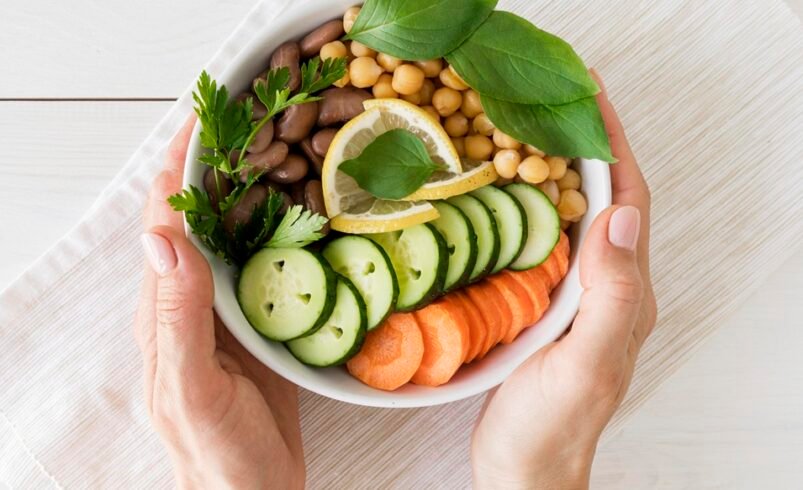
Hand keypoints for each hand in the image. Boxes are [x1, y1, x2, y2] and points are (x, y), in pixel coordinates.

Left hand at [134, 117, 305, 488]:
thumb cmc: (217, 454)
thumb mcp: (193, 389)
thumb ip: (177, 316)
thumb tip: (162, 234)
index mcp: (165, 309)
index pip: (165, 221)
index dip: (178, 166)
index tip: (205, 115)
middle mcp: (191, 299)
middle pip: (197, 214)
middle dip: (215, 161)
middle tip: (251, 113)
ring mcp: (227, 309)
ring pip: (233, 232)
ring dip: (248, 185)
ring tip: (278, 142)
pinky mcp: (258, 322)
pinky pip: (264, 261)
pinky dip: (278, 224)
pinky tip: (303, 207)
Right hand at [471, 71, 657, 488]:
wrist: (525, 468)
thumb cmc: (552, 425)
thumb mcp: (585, 361)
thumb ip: (611, 293)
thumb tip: (622, 215)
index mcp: (625, 293)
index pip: (628, 202)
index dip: (612, 146)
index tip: (587, 97)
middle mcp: (607, 287)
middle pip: (604, 199)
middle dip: (586, 145)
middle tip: (552, 100)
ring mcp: (576, 296)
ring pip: (572, 217)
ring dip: (557, 169)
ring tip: (527, 129)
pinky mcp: (545, 305)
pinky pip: (542, 241)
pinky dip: (527, 206)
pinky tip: (501, 193)